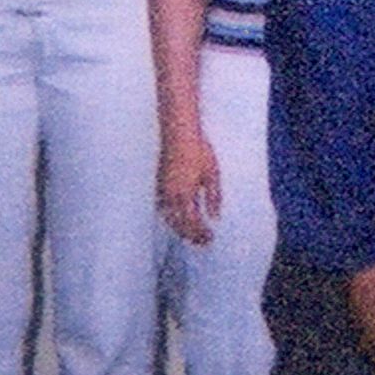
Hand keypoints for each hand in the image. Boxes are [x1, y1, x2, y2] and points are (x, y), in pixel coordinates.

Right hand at [159, 130, 222, 245]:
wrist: (179, 133)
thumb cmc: (198, 151)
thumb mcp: (212, 173)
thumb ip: (213, 197)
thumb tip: (214, 217)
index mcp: (186, 194)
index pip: (192, 222)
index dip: (201, 233)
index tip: (210, 239)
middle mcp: (171, 195)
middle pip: (179, 224)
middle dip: (191, 236)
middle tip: (203, 242)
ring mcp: (163, 190)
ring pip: (168, 218)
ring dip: (180, 229)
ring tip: (191, 234)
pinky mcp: (159, 184)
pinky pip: (162, 208)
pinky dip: (169, 217)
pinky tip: (176, 219)